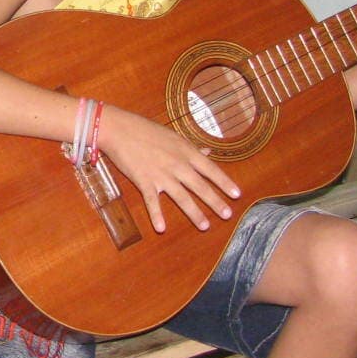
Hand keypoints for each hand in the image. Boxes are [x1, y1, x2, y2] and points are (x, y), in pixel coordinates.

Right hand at [97, 106, 240, 232]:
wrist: (119, 129)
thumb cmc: (145, 130)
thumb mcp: (173, 137)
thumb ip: (191, 148)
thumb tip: (208, 152)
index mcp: (186, 151)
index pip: (211, 169)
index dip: (225, 183)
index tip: (237, 195)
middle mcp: (177, 164)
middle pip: (200, 186)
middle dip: (215, 202)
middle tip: (227, 215)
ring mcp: (161, 174)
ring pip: (182, 197)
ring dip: (194, 213)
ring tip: (205, 226)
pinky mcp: (144, 180)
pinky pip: (152, 201)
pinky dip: (156, 215)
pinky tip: (161, 229)